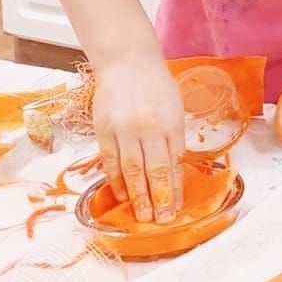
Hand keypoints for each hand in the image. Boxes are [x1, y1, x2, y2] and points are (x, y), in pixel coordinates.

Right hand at [92, 56, 184, 223]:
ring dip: (137, 196)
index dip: (176, 188)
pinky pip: (110, 162)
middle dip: (159, 199)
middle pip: (155, 171)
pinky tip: (123, 195)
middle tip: (162, 220)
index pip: (175, 163)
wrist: (127, 61)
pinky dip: (116, 181)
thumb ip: (174, 137)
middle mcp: (148, 127)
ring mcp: (124, 129)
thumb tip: (174, 170)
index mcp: (171, 122)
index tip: (178, 208)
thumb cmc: (156, 84)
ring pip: (131, 170)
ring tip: (143, 216)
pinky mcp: (104, 130)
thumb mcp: (175, 107)